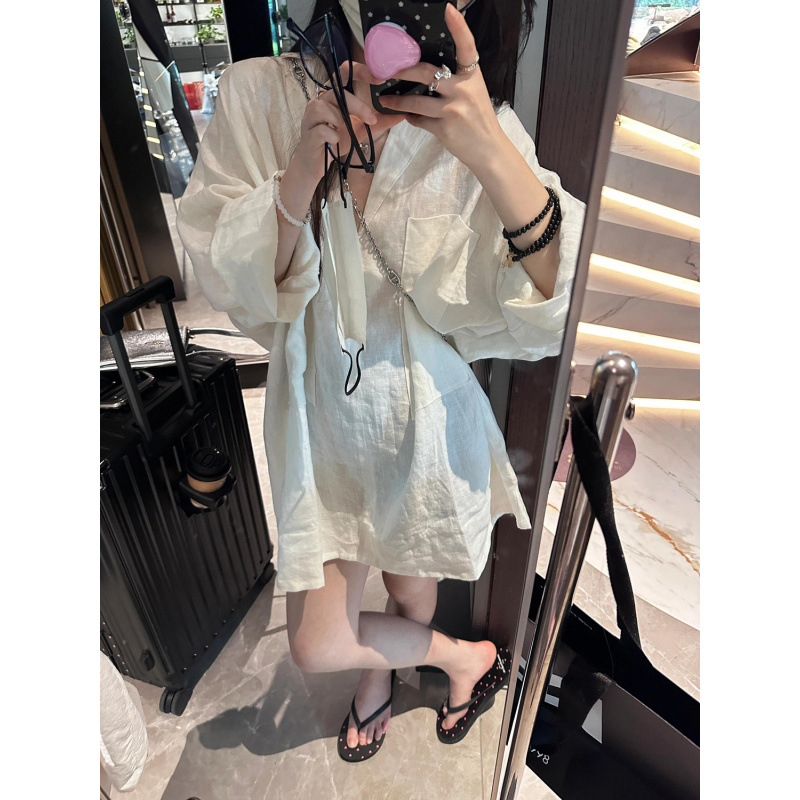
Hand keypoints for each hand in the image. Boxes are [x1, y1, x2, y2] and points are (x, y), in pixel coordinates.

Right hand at [293, 62, 404, 182]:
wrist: (317, 164)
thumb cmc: (336, 142)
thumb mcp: (361, 130)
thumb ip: (380, 121)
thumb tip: (402, 113)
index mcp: (333, 95)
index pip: (345, 72)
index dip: (362, 71)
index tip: (381, 78)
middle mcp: (320, 100)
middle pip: (338, 92)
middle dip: (358, 106)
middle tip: (371, 119)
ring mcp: (311, 115)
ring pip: (329, 109)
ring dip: (342, 123)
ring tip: (342, 133)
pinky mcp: (308, 131)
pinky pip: (324, 130)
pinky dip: (333, 137)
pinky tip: (333, 142)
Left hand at [377, 3, 503, 171]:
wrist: (489, 150)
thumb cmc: (479, 119)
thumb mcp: (473, 92)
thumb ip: (455, 80)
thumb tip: (426, 73)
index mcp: (472, 76)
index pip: (467, 47)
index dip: (459, 27)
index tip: (448, 9)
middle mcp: (463, 90)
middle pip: (427, 73)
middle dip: (403, 71)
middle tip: (386, 70)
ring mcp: (453, 110)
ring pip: (417, 102)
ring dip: (398, 101)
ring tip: (385, 99)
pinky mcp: (444, 129)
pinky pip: (420, 120)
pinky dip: (412, 118)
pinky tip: (408, 117)